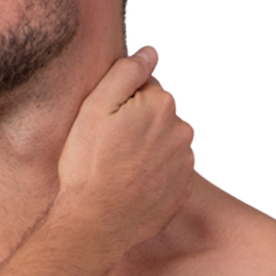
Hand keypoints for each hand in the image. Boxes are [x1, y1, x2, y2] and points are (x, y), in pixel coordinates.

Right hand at [54, 44, 197, 255]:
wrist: (97, 223)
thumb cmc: (89, 165)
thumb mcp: (94, 109)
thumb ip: (126, 73)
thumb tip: (150, 52)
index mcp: (161, 104)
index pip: (145, 89)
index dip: (121, 105)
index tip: (106, 127)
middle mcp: (181, 130)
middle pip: (158, 116)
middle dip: (138, 126)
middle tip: (110, 151)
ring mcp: (185, 162)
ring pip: (165, 143)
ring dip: (148, 150)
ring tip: (121, 170)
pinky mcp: (184, 189)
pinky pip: (170, 171)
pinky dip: (155, 174)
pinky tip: (133, 185)